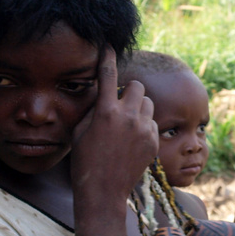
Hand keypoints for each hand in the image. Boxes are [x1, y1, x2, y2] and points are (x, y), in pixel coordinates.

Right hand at [70, 47, 157, 203]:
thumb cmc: (85, 161)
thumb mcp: (81, 130)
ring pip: (149, 103)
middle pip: (138, 86)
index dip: (108, 57)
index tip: (109, 45)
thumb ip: (95, 108)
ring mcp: (143, 129)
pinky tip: (133, 140)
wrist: (104, 190)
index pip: (109, 74)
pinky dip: (145, 126)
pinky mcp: (153, 141)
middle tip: (120, 104)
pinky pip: (153, 122)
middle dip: (130, 92)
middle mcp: (127, 117)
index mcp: (105, 111)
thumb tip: (104, 93)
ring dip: (139, 108)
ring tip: (127, 124)